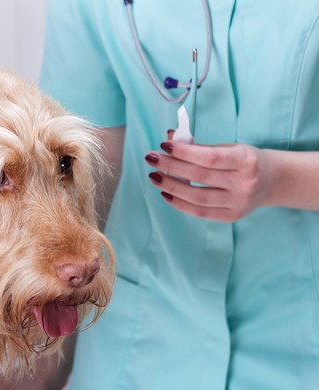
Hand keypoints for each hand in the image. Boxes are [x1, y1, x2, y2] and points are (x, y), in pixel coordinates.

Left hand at [144, 134, 275, 221]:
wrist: (273, 181)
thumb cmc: (245, 160)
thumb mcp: (229, 147)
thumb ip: (200, 146)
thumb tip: (169, 138)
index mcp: (246, 160)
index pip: (209, 157)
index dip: (184, 151)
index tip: (163, 145)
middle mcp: (244, 183)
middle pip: (199, 176)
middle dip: (170, 167)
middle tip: (151, 159)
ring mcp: (238, 202)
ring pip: (197, 197)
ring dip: (171, 186)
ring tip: (155, 176)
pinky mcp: (232, 216)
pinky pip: (200, 212)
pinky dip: (179, 203)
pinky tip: (166, 193)